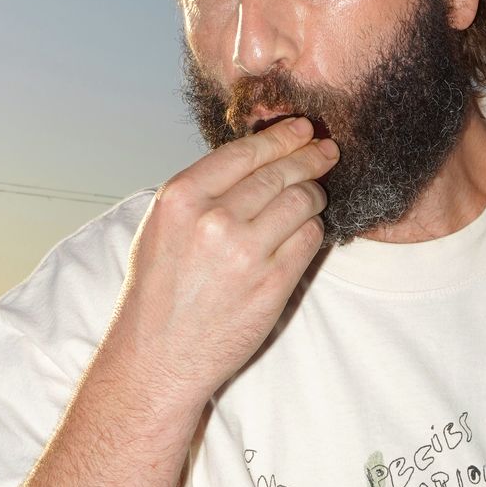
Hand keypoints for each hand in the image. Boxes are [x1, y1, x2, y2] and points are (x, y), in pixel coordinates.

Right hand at [120, 116, 337, 401]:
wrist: (159, 356)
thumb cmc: (160, 291)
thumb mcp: (163, 226)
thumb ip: (203, 192)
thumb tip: (255, 159)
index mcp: (181, 197)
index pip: (246, 152)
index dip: (281, 137)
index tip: (300, 130)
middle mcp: (214, 219)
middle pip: (281, 173)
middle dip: (310, 158)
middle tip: (326, 151)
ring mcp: (246, 252)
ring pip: (303, 201)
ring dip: (313, 196)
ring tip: (312, 197)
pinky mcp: (273, 283)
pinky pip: (310, 239)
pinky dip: (312, 231)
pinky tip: (303, 232)